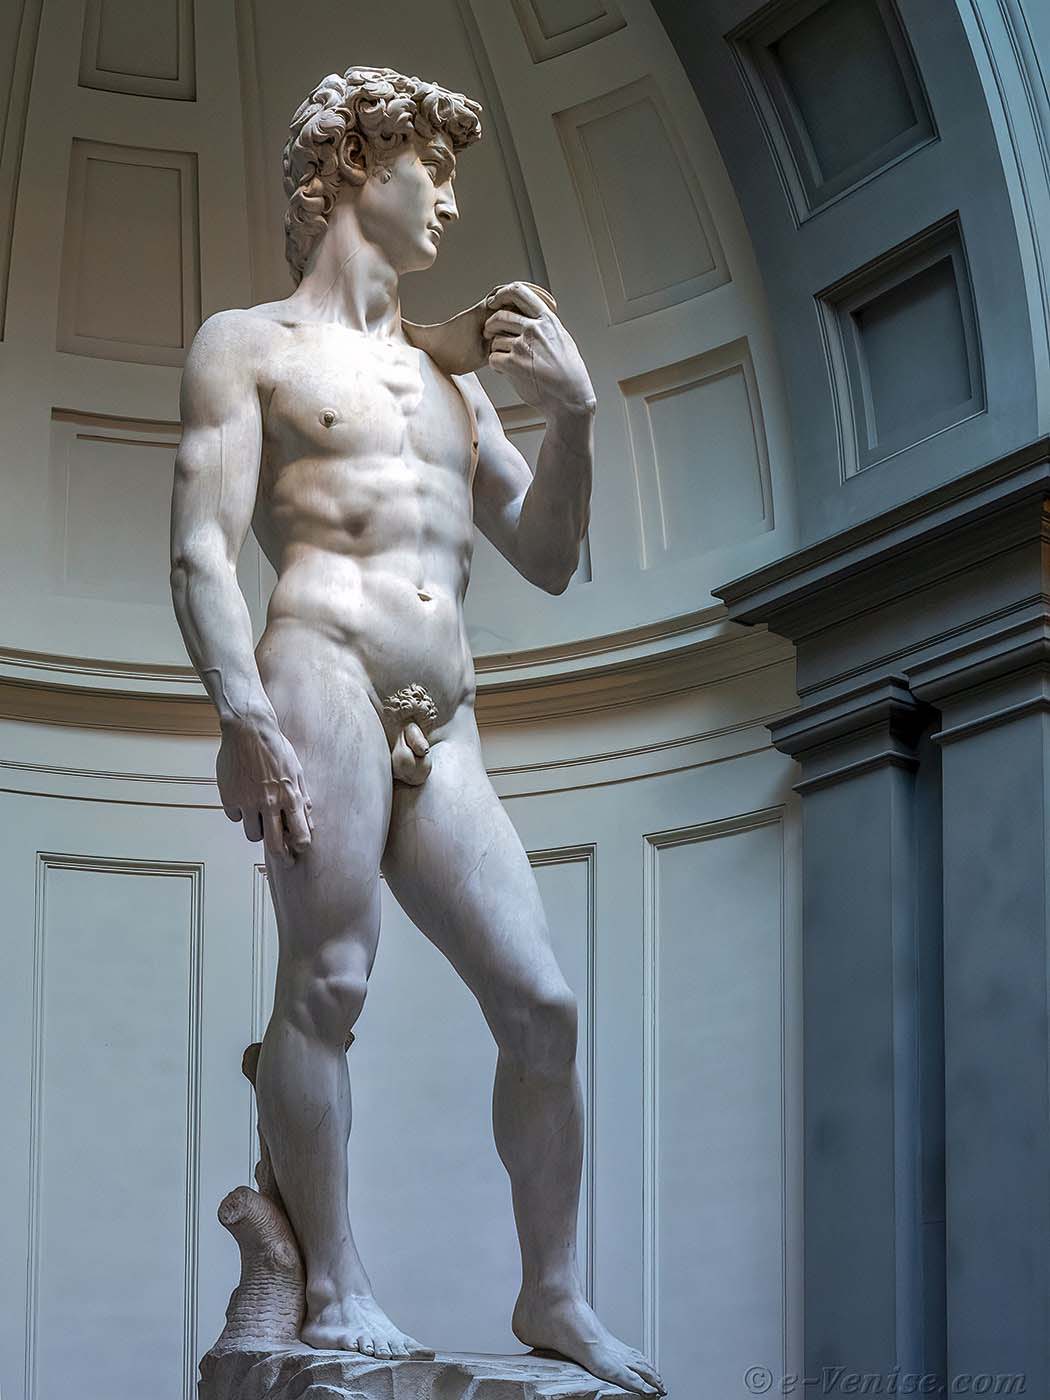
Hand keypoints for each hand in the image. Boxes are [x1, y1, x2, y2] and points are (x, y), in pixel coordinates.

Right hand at [216, 717, 313, 865]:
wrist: (248, 730)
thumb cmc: (275, 748)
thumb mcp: (297, 770)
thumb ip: (302, 796)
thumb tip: (308, 819)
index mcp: (290, 796)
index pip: (300, 834)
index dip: (300, 847)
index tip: (298, 849)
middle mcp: (270, 802)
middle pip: (275, 846)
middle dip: (282, 857)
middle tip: (284, 860)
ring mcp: (248, 801)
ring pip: (253, 834)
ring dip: (258, 830)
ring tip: (260, 816)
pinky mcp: (229, 797)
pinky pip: (236, 817)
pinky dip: (240, 812)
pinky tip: (243, 797)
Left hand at [483, 283, 595, 416]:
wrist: (570, 399)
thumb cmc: (569, 374)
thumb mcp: (563, 340)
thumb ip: (546, 325)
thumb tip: (533, 316)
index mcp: (547, 320)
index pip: (519, 292)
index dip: (502, 294)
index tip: (495, 301)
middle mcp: (534, 329)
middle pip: (500, 316)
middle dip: (490, 325)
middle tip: (489, 332)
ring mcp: (522, 346)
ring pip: (495, 340)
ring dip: (496, 350)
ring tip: (507, 360)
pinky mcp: (513, 365)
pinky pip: (493, 358)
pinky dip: (496, 365)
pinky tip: (506, 371)